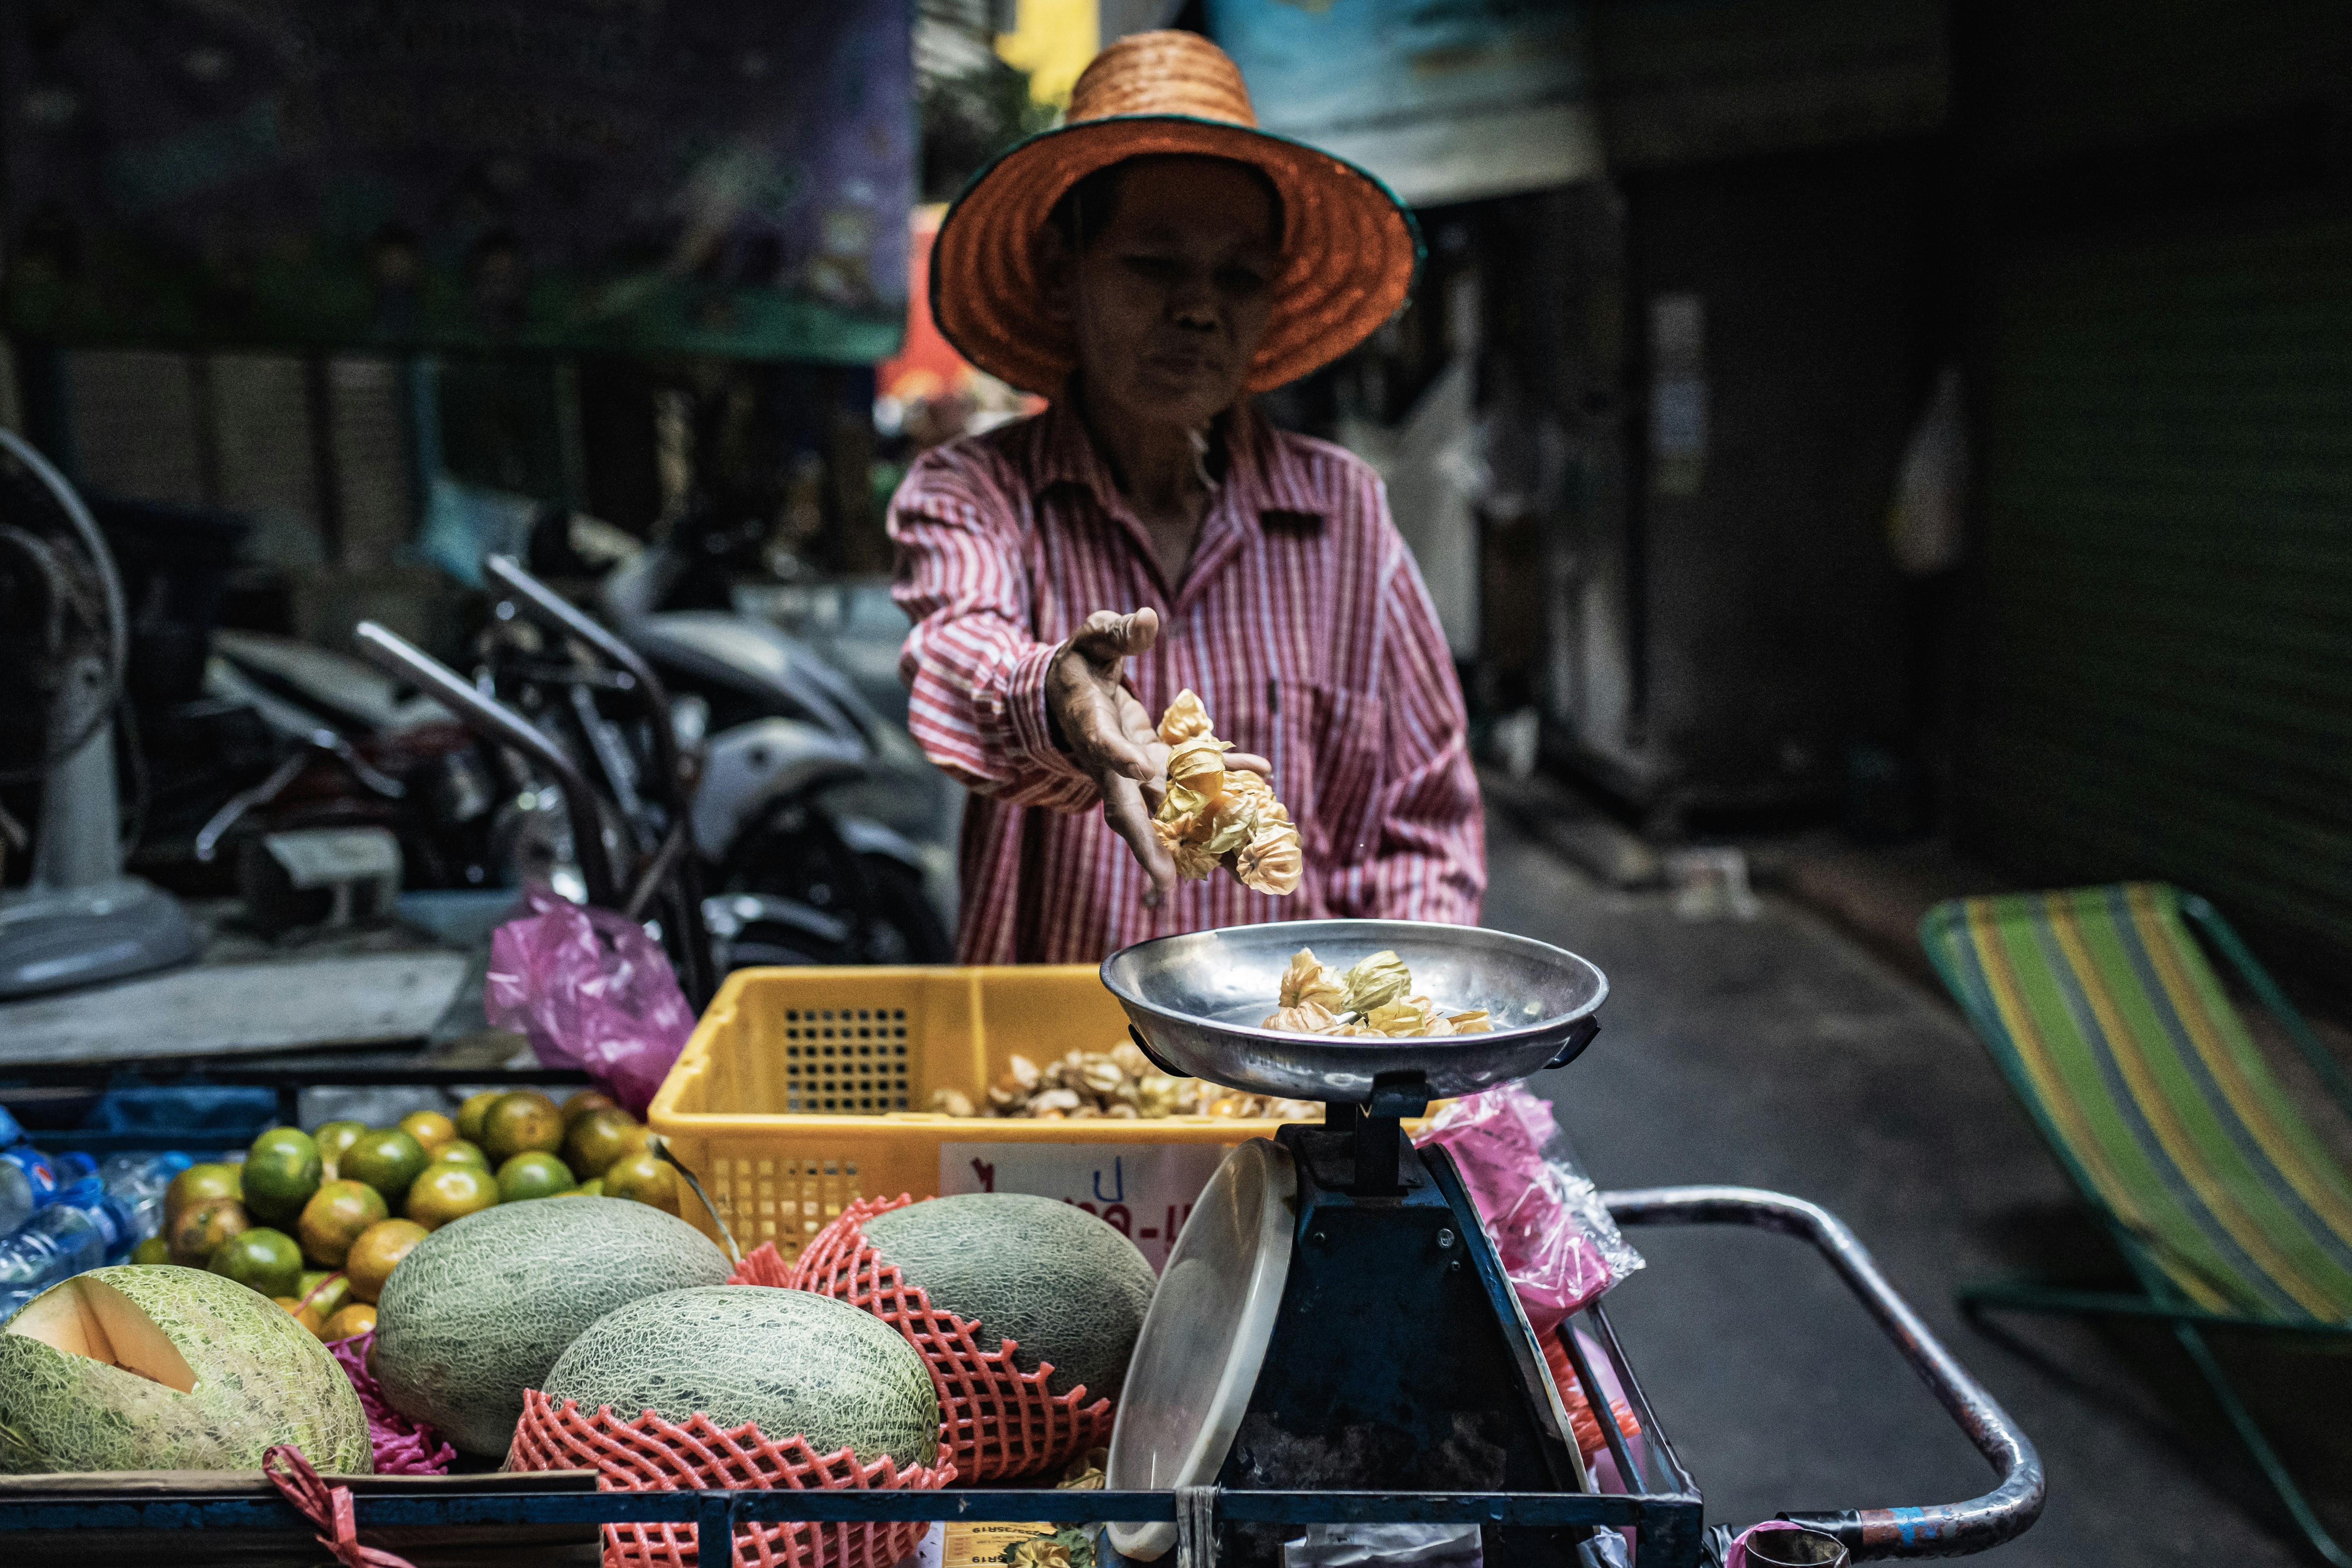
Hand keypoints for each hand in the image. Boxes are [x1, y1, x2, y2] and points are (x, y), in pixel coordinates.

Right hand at [1047, 608, 1267, 903]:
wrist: (1074, 691)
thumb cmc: (1081, 661)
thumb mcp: (1092, 637)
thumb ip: (1116, 632)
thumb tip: (1147, 620)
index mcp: (1091, 728)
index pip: (1105, 749)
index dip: (1120, 758)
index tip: (1139, 768)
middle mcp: (1114, 764)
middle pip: (1133, 812)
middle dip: (1151, 849)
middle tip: (1169, 888)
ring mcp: (1139, 771)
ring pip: (1170, 812)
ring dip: (1205, 839)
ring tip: (1244, 870)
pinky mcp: (1159, 767)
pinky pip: (1197, 778)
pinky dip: (1229, 778)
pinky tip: (1264, 775)